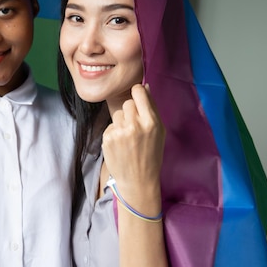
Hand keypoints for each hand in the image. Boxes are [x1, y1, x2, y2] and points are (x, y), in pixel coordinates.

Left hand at [102, 84, 164, 210]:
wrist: (138, 180)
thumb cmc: (151, 154)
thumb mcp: (159, 132)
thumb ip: (152, 108)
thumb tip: (145, 86)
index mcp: (151, 122)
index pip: (138, 92)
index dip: (137, 93)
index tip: (138, 98)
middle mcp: (135, 125)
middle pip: (127, 103)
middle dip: (130, 111)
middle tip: (135, 127)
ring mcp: (119, 132)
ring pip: (117, 113)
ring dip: (121, 122)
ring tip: (128, 138)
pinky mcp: (108, 138)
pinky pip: (110, 126)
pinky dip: (114, 133)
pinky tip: (121, 145)